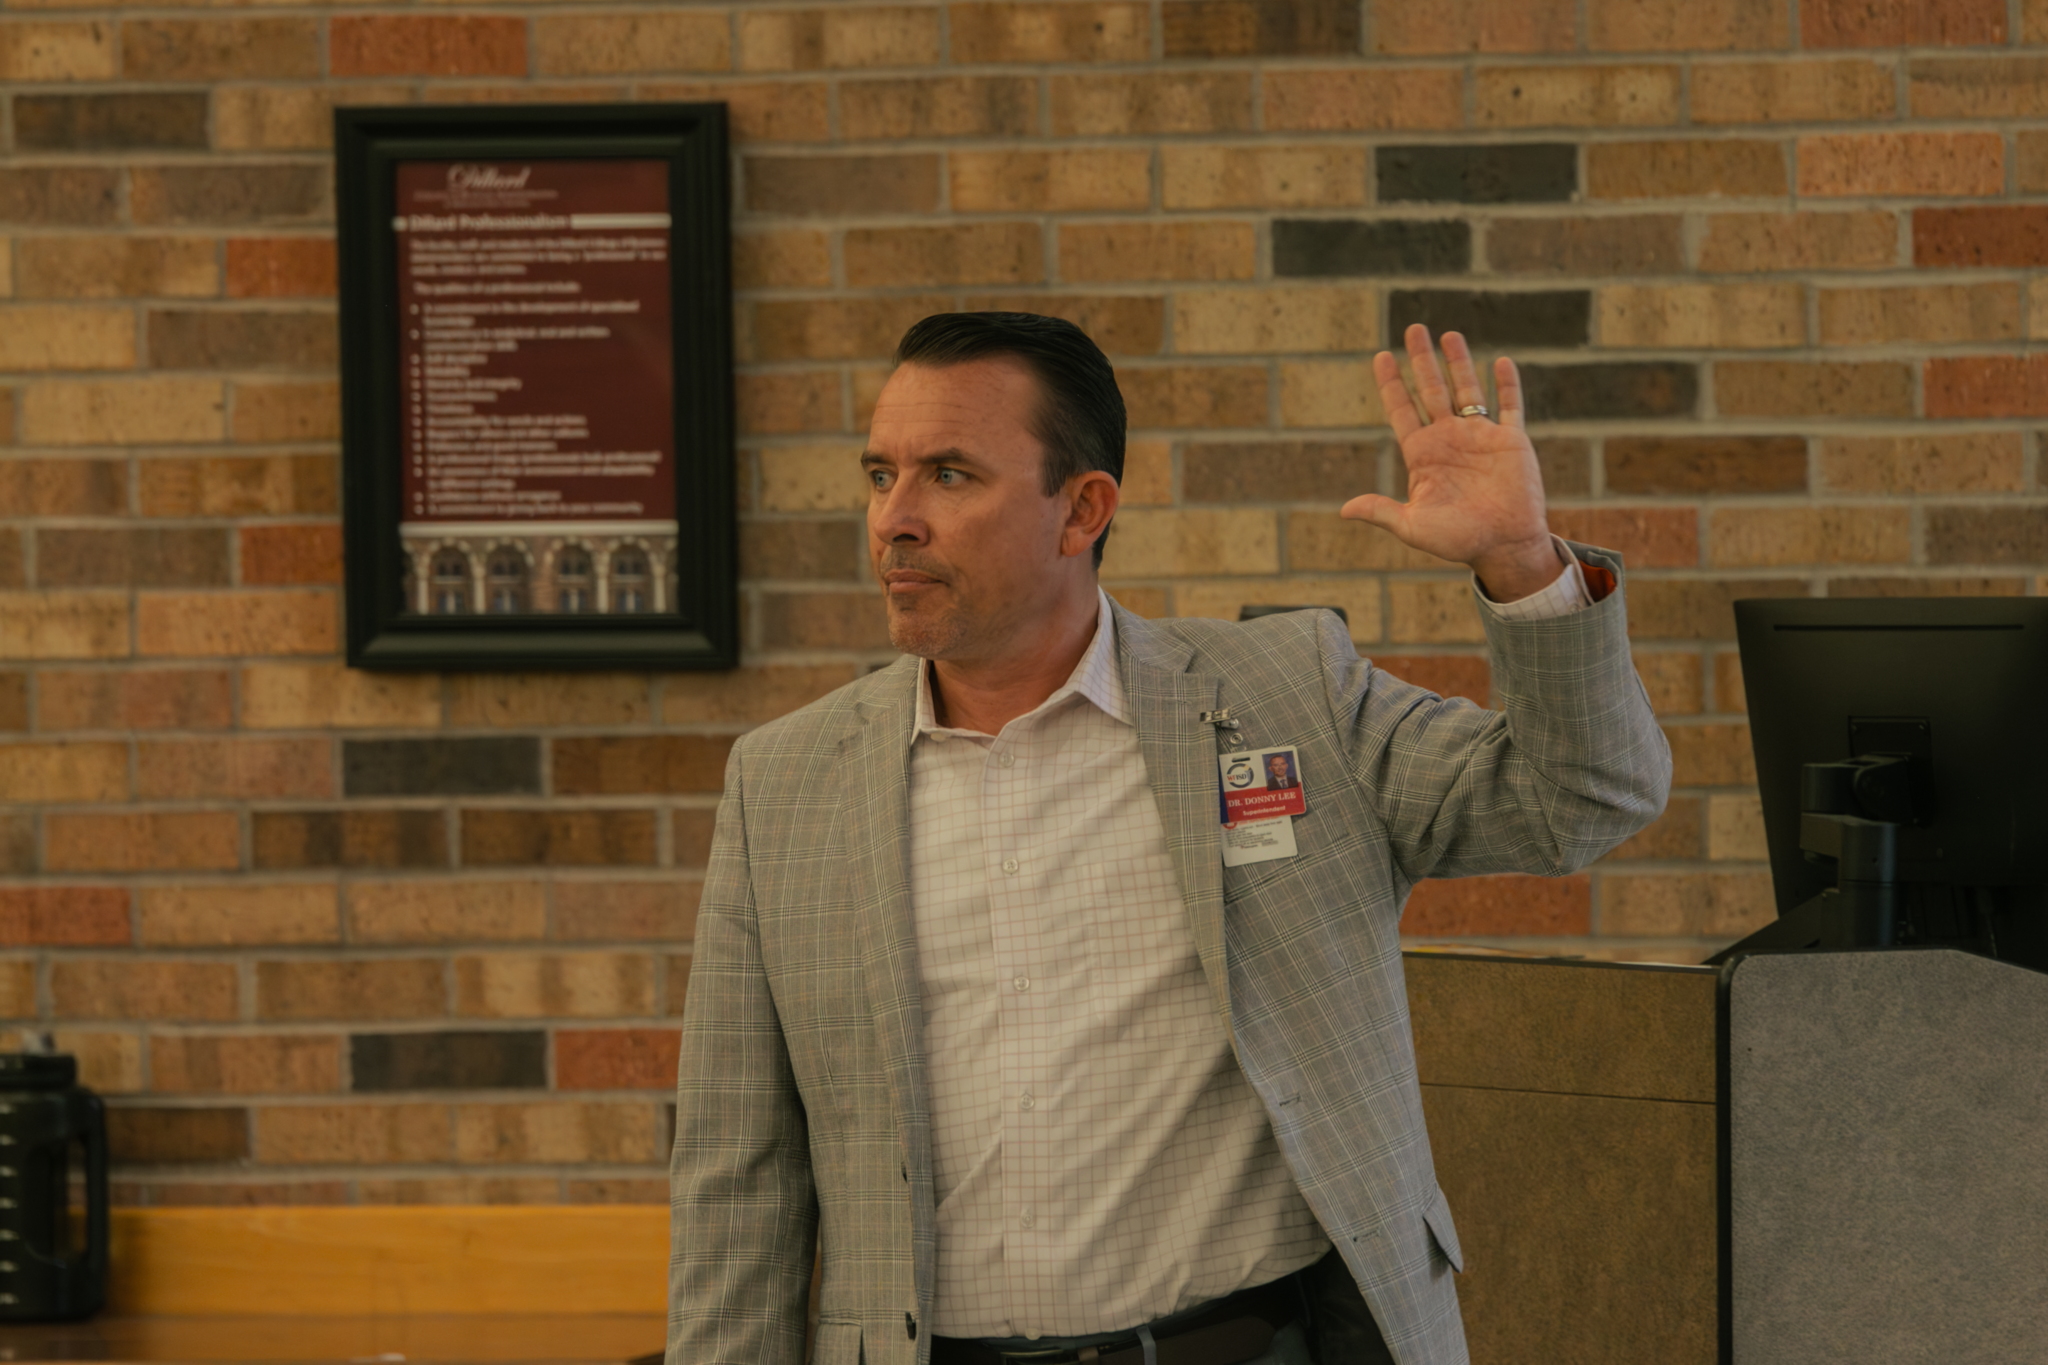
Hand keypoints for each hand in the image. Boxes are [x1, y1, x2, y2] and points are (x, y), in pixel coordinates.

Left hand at [1342, 324, 1559, 602]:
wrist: (1504, 546)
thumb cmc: (1458, 540)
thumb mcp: (1414, 527)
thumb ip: (1382, 512)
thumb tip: (1344, 510)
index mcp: (1423, 454)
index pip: (1402, 410)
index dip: (1392, 384)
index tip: (1381, 357)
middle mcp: (1449, 439)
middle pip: (1431, 389)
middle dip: (1421, 360)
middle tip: (1413, 329)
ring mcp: (1480, 437)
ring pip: (1467, 390)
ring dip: (1458, 362)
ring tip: (1447, 334)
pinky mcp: (1511, 441)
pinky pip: (1509, 406)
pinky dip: (1507, 384)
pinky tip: (1500, 361)